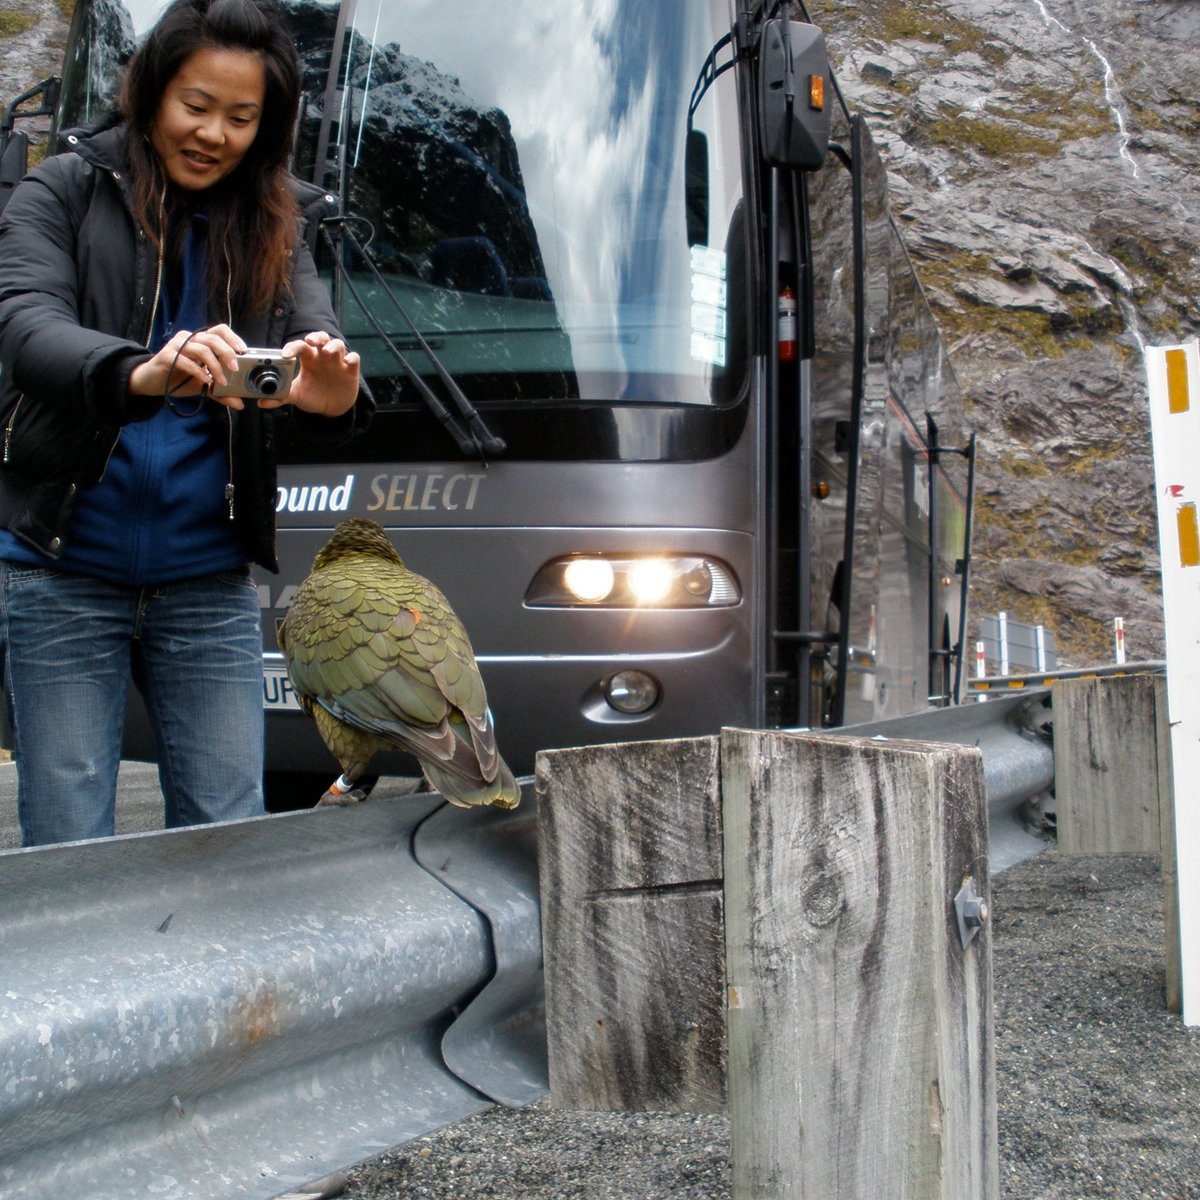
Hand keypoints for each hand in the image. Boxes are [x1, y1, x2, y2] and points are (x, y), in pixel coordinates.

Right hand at [129, 324, 244, 400]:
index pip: (219, 330)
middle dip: (227, 353)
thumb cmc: (180, 378)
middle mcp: (190, 339)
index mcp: (201, 341)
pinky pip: (186, 360)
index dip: (233, 338)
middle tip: (235, 369)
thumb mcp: (205, 386)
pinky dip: (199, 372)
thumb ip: (221, 392)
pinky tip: (206, 381)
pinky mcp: (167, 355)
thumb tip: (240, 404)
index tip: (243, 351)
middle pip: (213, 338)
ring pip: (202, 349)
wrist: (154, 382)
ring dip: (215, 366)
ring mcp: (177, 345)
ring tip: (221, 381)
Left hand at [259, 331, 360, 417]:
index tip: (285, 355)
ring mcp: (338, 362)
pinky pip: (354, 358)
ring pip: (338, 344)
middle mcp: (322, 357)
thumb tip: (261, 403)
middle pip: (321, 338)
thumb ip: (280, 397)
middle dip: (316, 337)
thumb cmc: (312, 396)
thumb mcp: (297, 396)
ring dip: (333, 345)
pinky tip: (347, 362)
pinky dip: (351, 358)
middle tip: (310, 341)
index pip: (300, 347)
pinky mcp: (351, 370)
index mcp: (307, 359)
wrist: (331, 408)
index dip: (293, 347)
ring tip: (328, 352)